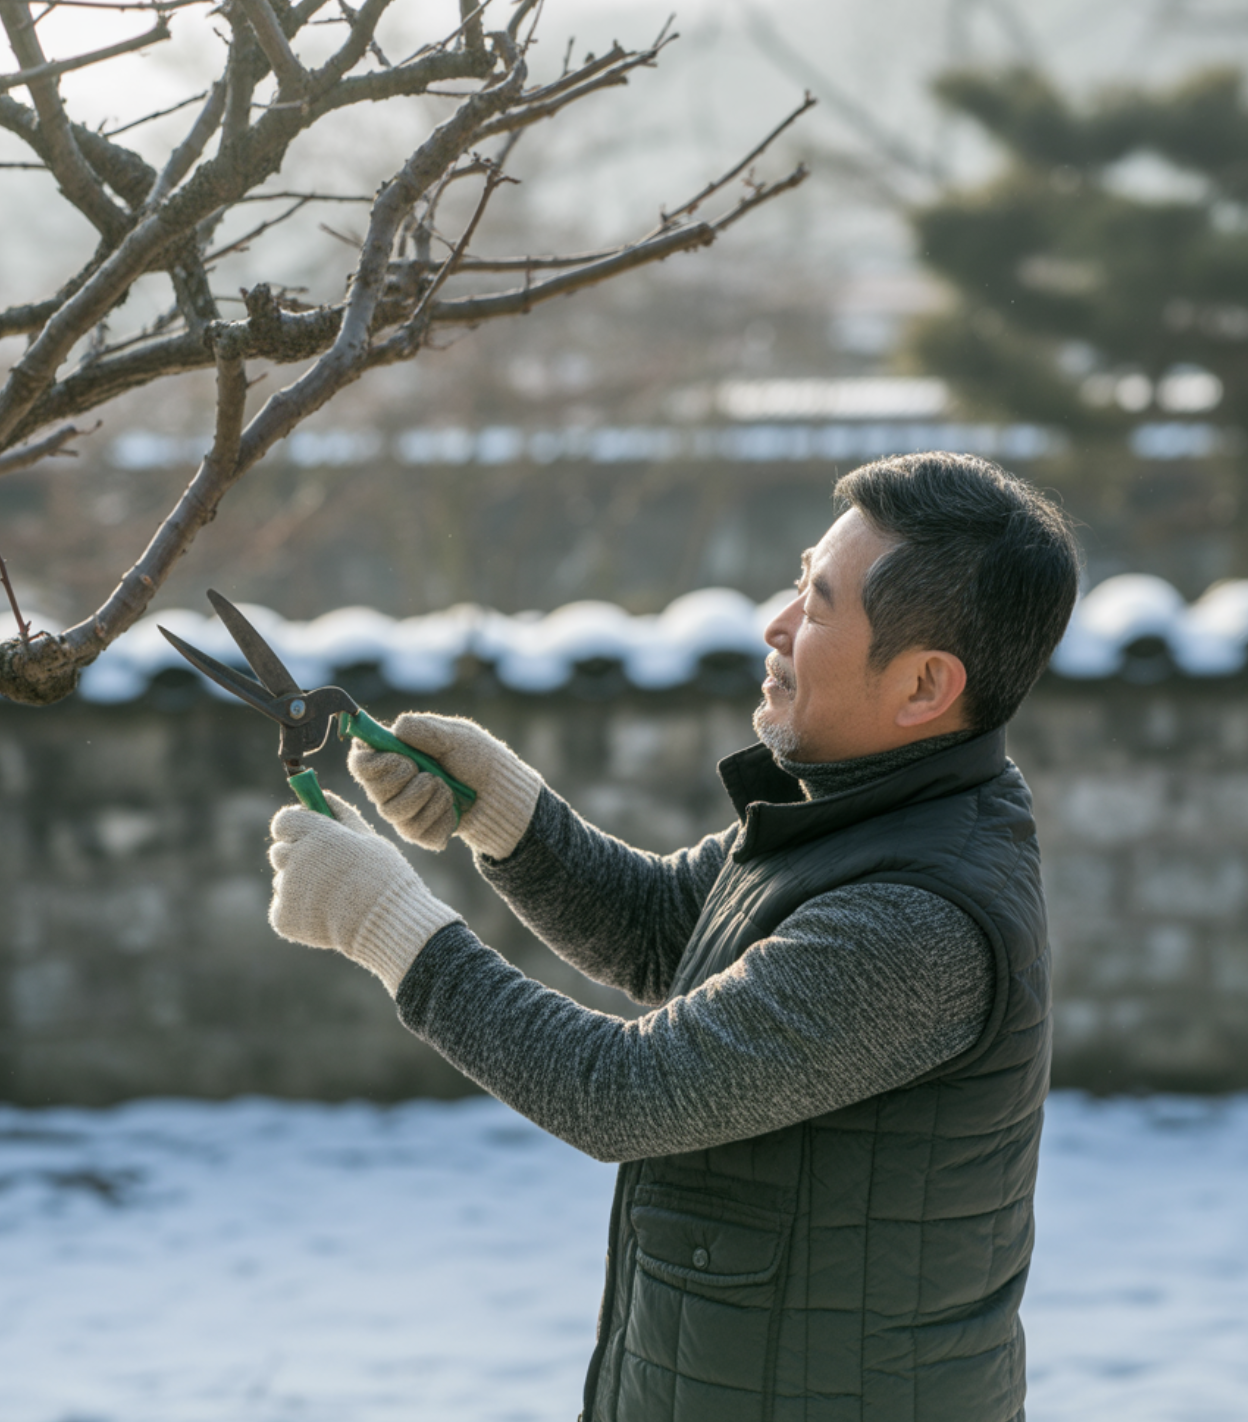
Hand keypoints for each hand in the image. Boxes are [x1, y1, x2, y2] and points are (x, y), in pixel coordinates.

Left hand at [268, 791, 460, 993]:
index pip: (284, 821)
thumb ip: (341, 815)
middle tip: (325, 870)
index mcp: (317, 834)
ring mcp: (287, 890)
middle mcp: (296, 858)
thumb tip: (323, 796)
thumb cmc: (384, 877)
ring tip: (333, 897)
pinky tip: (325, 915)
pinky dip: (299, 911)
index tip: (306, 834)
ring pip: (283, 881)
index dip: (295, 827)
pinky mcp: (283, 917)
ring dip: (299, 885)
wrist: (388, 923)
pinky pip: (283, 908)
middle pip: (280, 851)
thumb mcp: (369, 839)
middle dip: (297, 856)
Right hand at [347, 713, 541, 857]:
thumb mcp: (455, 735)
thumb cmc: (478, 758)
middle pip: (372, 789)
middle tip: (431, 773)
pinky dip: (440, 816)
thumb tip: (395, 729)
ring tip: (447, 787)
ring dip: (425, 796)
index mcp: (394, 754)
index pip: (360, 761)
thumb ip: (424, 729)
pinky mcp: (418, 832)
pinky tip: (453, 809)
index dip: (372, 762)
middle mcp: (391, 784)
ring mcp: (403, 810)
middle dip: (404, 779)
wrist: (502, 793)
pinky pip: (415, 831)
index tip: (400, 758)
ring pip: (392, 812)